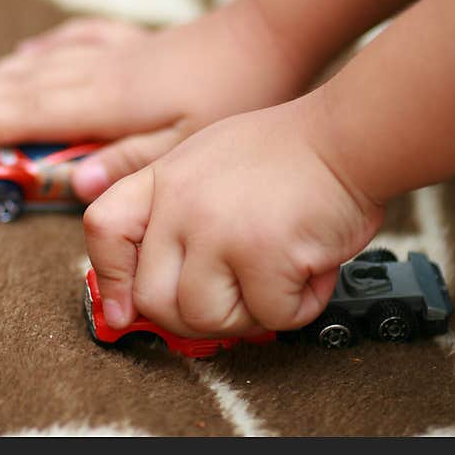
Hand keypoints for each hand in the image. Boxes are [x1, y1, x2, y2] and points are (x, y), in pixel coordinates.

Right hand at [0, 0, 311, 200]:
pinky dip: (40, 49)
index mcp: (107, 103)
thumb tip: (74, 186)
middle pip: (19, 90)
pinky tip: (25, 51)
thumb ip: (130, 163)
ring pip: (36, 65)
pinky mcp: (128, 44)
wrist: (266, 39)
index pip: (25, 116)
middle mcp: (97, 74)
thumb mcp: (187, 146)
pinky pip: (71, 42)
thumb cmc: (233, 97)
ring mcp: (111, 55)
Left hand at [83, 96, 384, 336]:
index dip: (110, 279)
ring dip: (247, 315)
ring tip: (277, 278)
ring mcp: (216, 228)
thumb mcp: (207, 163)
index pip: (105, 229)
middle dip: (194, 317)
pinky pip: (268, 316)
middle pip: (153, 299)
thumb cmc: (287, 156)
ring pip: (204, 318)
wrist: (349, 136)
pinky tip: (310, 269)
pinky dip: (297, 306)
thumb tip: (144, 288)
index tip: (124, 311)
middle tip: (237, 300)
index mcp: (163, 179)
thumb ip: (174, 214)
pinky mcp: (261, 252)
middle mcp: (179, 204)